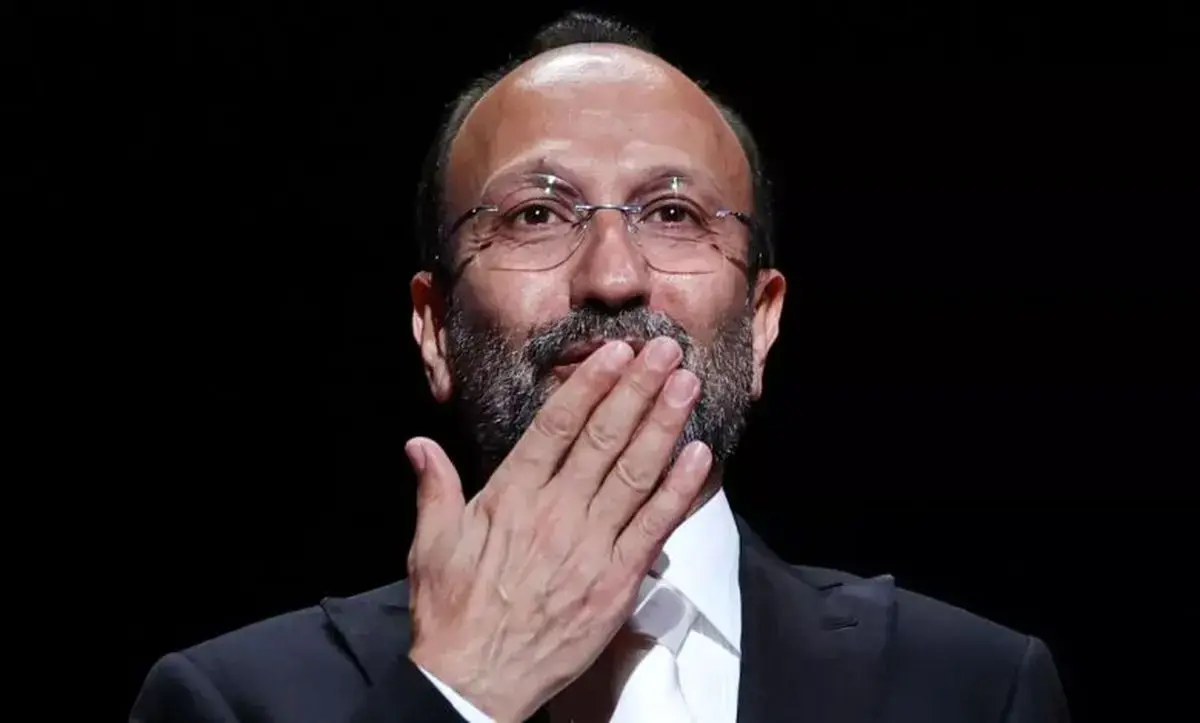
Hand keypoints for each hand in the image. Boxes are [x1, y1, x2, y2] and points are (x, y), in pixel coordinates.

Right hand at [405, 337, 710, 722]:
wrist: (476, 681)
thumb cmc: (453, 614)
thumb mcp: (431, 545)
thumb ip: (435, 489)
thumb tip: (418, 445)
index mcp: (511, 497)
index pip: (557, 427)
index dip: (590, 385)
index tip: (615, 352)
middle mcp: (556, 512)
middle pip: (605, 438)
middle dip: (638, 389)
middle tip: (665, 351)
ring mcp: (591, 545)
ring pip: (635, 472)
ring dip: (664, 424)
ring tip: (686, 385)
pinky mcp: (616, 580)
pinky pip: (653, 525)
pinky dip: (677, 489)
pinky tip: (697, 455)